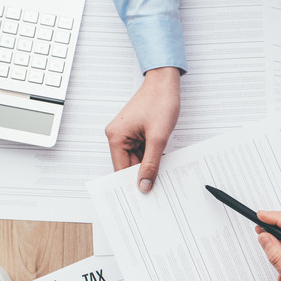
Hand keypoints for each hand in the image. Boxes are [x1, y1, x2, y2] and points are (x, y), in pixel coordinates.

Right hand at [104, 67, 180, 192]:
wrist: (165, 83)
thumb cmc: (160, 102)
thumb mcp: (158, 138)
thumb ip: (151, 163)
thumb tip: (144, 184)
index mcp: (116, 137)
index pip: (121, 169)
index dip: (131, 184)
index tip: (142, 197)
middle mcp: (117, 136)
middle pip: (128, 166)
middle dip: (142, 175)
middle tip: (157, 189)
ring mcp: (126, 134)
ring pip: (137, 160)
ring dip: (149, 165)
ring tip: (162, 172)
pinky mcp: (136, 132)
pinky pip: (142, 151)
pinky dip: (152, 157)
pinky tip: (162, 161)